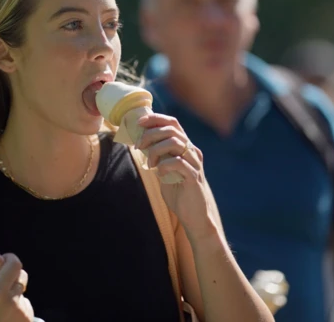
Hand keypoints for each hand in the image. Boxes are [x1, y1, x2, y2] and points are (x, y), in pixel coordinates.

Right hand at [0, 252, 33, 321]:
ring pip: (22, 292)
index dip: (10, 259)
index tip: (4, 261)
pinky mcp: (30, 320)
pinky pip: (26, 306)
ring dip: (14, 296)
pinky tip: (6, 319)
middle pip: (21, 277)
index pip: (15, 265)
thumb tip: (0, 256)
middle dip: (11, 277)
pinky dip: (18, 309)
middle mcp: (15, 301)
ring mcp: (24, 312)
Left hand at [136, 113, 216, 240]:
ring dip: (156, 150)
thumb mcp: (164, 170)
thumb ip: (157, 156)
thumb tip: (140, 142)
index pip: (173, 123)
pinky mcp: (194, 177)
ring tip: (149, 164)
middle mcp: (192, 152)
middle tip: (138, 146)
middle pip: (172, 130)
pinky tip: (159, 173)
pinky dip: (164, 165)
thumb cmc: (179, 192)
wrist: (195, 216)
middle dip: (151, 134)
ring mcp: (195, 163)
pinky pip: (178, 163)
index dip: (156, 118)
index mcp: (186, 147)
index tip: (139, 122)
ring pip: (175, 143)